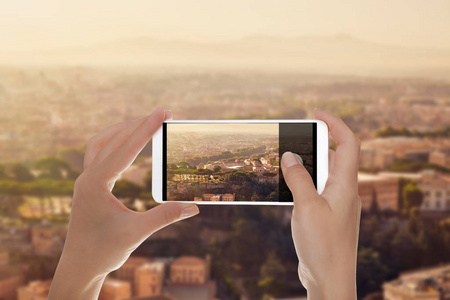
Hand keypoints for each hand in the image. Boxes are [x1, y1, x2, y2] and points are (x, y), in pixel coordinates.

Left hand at [48, 107, 198, 299]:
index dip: (147, 129)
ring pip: (101, 143)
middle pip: (113, 139)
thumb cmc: (103, 251)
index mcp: (95, 184)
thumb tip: (194, 206)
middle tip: (162, 113)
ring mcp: (86, 181)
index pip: (126, 149)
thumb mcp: (136, 233)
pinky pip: (100, 154)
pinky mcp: (89, 186)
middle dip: (138, 125)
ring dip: (123, 130)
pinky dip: (116, 143)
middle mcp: (87, 177)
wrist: (79, 267)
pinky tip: (129, 146)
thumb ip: (164, 216)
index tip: (162, 112)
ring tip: (145, 123)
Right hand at [281, 110, 360, 299]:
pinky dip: (303, 183)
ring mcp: (337, 204)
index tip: (315, 114)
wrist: (330, 278)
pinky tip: (287, 187)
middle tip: (293, 138)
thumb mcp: (306, 207)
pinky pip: (317, 190)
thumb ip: (298, 178)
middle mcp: (345, 191)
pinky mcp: (327, 216)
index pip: (348, 143)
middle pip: (335, 156)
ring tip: (285, 161)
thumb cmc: (323, 245)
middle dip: (315, 143)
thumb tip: (290, 155)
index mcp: (346, 185)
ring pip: (324, 175)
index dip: (335, 124)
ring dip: (307, 165)